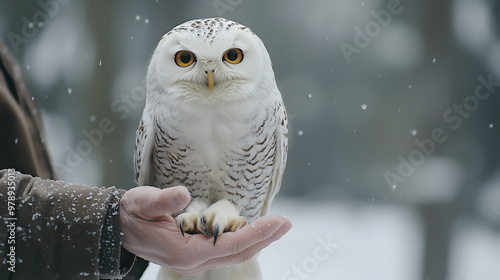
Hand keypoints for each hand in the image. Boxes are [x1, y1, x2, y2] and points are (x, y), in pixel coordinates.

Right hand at [120, 186, 291, 274]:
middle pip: (238, 253)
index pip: (230, 244)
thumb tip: (183, 194)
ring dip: (257, 240)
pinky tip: (254, 230)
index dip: (257, 233)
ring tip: (278, 227)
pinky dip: (243, 240)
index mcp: (185, 252)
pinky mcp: (194, 254)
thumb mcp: (142, 202)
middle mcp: (193, 261)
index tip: (279, 222)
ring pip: (234, 254)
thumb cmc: (130, 213)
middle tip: (287, 223)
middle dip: (265, 238)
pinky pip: (225, 250)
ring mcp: (195, 260)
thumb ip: (162, 200)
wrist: (117, 228)